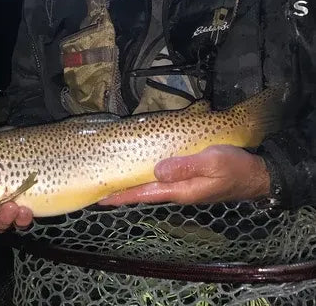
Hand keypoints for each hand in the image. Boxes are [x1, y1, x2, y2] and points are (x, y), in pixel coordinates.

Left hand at [99, 145, 270, 205]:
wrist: (258, 175)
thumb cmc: (235, 167)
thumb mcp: (212, 162)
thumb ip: (185, 167)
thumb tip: (156, 171)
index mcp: (180, 190)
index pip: (144, 193)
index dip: (122, 195)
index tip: (100, 197)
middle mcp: (178, 191)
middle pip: (144, 192)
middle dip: (123, 191)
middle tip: (100, 187)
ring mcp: (184, 187)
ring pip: (152, 186)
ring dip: (134, 184)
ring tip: (116, 178)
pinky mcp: (190, 179)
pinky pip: (164, 179)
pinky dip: (148, 176)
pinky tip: (144, 169)